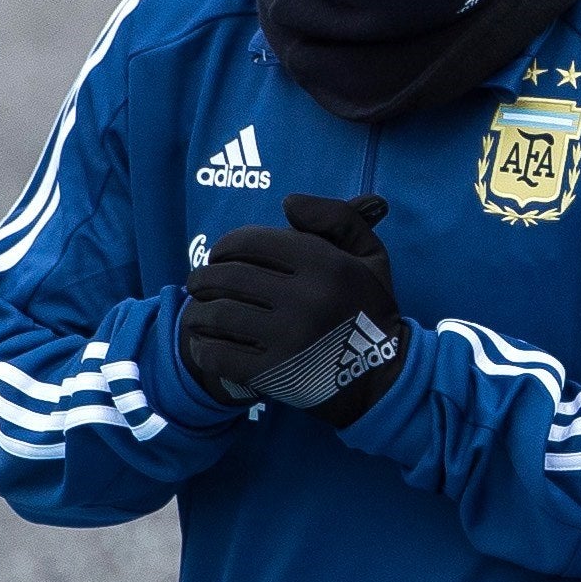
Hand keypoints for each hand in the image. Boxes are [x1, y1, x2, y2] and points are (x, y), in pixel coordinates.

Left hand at [181, 193, 408, 425]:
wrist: (383, 379)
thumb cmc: (368, 309)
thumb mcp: (369, 255)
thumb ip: (337, 217)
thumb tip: (288, 202)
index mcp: (325, 264)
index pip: (249, 242)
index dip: (224, 246)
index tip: (220, 256)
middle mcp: (304, 299)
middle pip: (226, 277)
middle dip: (203, 277)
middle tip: (200, 284)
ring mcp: (286, 338)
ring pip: (216, 315)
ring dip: (198, 312)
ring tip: (200, 312)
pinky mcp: (272, 373)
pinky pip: (217, 354)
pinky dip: (202, 346)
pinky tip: (205, 342)